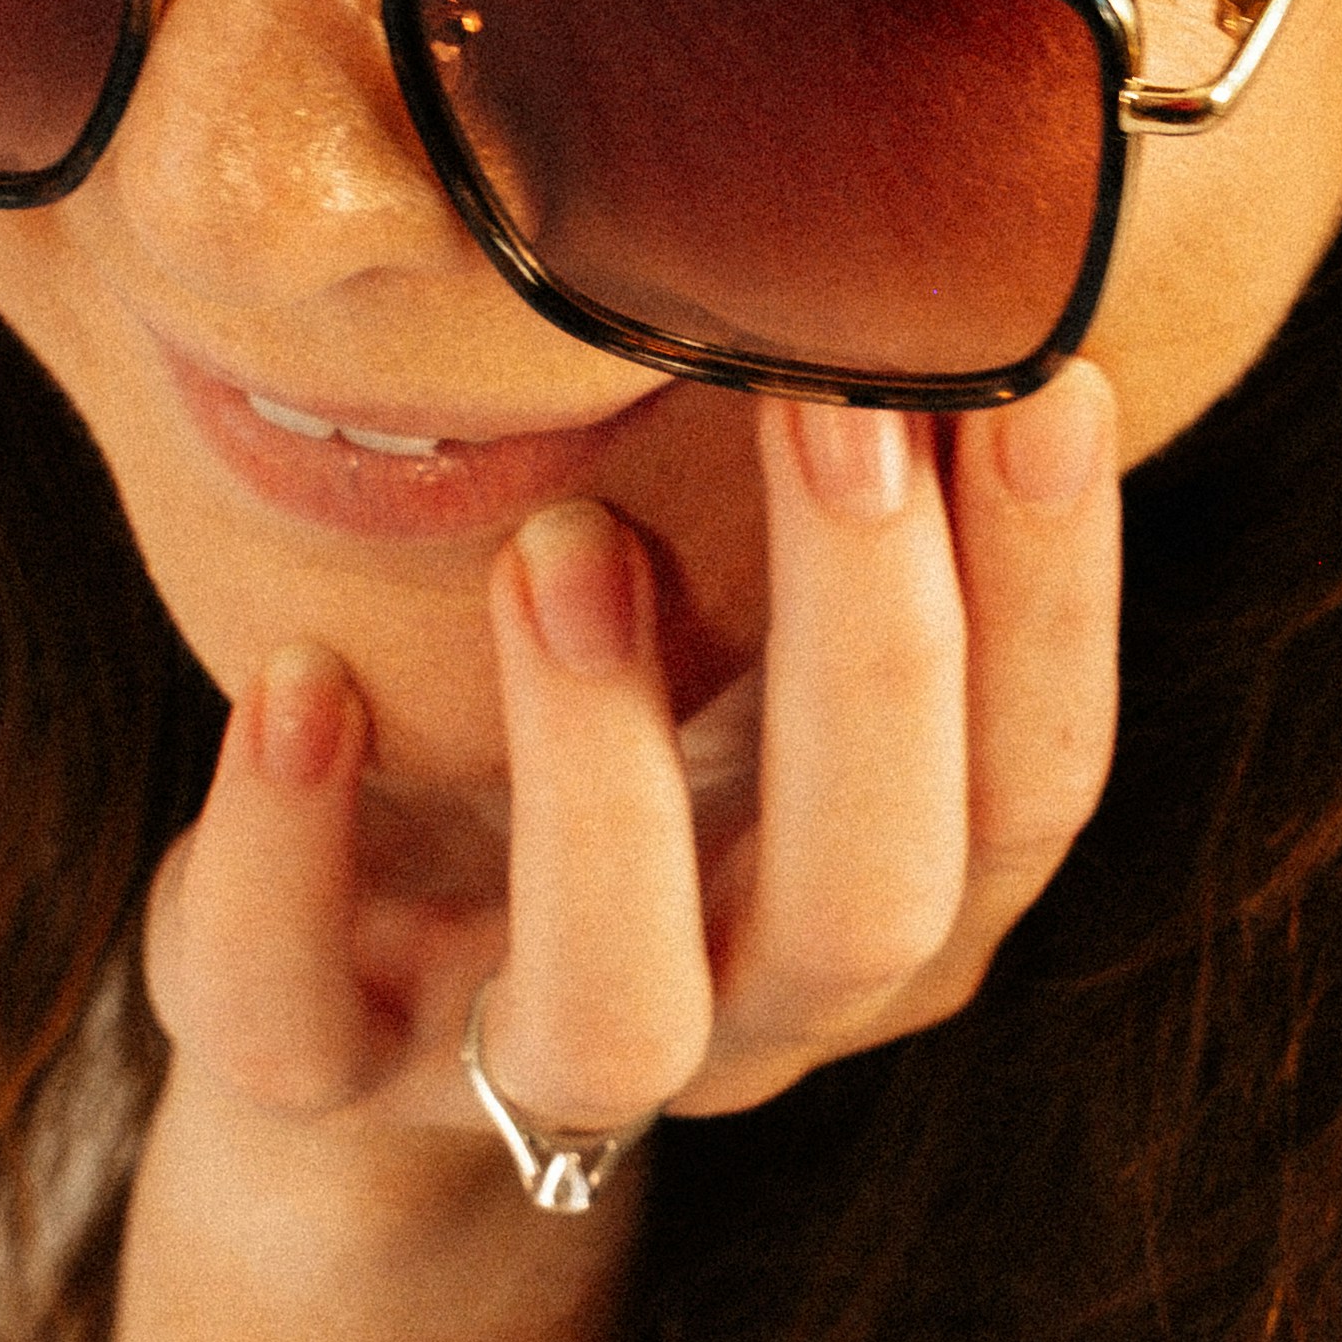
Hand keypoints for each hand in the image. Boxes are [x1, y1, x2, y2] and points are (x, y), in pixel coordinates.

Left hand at [143, 359, 1127, 1192]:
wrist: (358, 979)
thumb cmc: (600, 743)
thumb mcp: (734, 638)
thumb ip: (828, 525)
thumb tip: (925, 266)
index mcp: (890, 905)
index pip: (1027, 788)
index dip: (1055, 601)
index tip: (1038, 377)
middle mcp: (745, 1016)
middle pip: (871, 902)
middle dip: (870, 650)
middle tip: (828, 409)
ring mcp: (532, 1068)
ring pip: (619, 1011)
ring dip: (600, 768)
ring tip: (559, 545)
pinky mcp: (331, 1075)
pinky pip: (296, 1021)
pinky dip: (287, 851)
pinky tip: (298, 684)